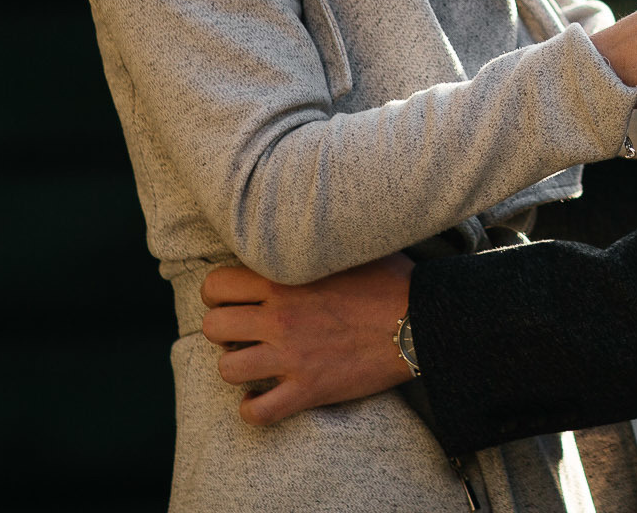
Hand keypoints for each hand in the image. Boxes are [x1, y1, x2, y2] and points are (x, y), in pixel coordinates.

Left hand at [200, 255, 413, 425]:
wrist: (423, 321)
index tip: (233, 300)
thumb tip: (308, 224)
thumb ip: (315, 244)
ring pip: (227, 370)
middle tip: (244, 332)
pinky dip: (253, 409)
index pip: (216, 284)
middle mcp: (281, 317)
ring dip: (237, 368)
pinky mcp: (309, 389)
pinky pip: (258, 412)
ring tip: (255, 363)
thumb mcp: (351, 247)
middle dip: (223, 331)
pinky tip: (263, 398)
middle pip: (213, 327)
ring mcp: (292, 356)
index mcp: (285, 279)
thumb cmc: (393, 280)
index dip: (217, 294)